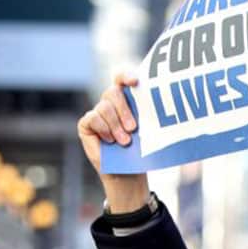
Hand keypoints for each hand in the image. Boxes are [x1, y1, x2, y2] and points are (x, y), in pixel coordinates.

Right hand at [77, 74, 149, 211]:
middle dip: (124, 109)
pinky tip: (111, 141)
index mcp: (127, 100)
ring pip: (104, 107)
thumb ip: (146, 117)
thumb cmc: (140, 151)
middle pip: (113, 92)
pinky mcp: (86, 124)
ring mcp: (97, 112)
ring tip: (125, 141)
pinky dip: (104, 129)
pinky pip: (93, 118)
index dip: (126, 76)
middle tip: (133, 128)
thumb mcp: (147, 132)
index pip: (121, 79)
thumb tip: (161, 110)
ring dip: (116, 125)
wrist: (128, 172)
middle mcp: (110, 103)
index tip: (135, 82)